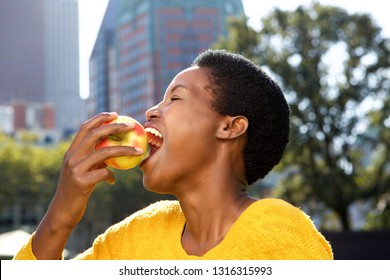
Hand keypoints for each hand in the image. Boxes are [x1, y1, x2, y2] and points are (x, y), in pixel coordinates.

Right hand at [52, 112, 143, 227]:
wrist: (62, 212)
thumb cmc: (76, 191)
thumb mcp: (82, 172)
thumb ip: (93, 160)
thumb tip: (114, 151)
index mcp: (71, 152)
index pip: (85, 127)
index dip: (100, 118)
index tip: (115, 114)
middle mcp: (71, 157)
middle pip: (95, 134)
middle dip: (115, 126)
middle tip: (131, 125)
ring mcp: (75, 169)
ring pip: (104, 153)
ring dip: (124, 150)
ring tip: (139, 150)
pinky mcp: (81, 182)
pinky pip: (104, 173)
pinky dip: (111, 175)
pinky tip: (112, 181)